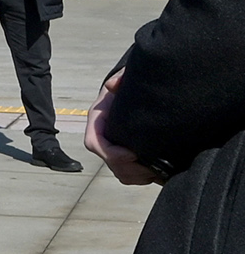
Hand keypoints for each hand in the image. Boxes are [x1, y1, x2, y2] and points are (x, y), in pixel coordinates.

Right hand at [82, 71, 158, 185]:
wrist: (136, 92)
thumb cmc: (131, 84)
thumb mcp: (126, 75)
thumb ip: (122, 77)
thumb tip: (113, 85)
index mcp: (98, 120)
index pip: (94, 143)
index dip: (111, 153)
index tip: (133, 154)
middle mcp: (103, 137)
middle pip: (109, 163)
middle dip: (131, 169)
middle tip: (154, 167)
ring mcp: (114, 149)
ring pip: (121, 172)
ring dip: (138, 175)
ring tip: (158, 171)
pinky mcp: (127, 158)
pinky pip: (130, 176)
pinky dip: (143, 178)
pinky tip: (159, 171)